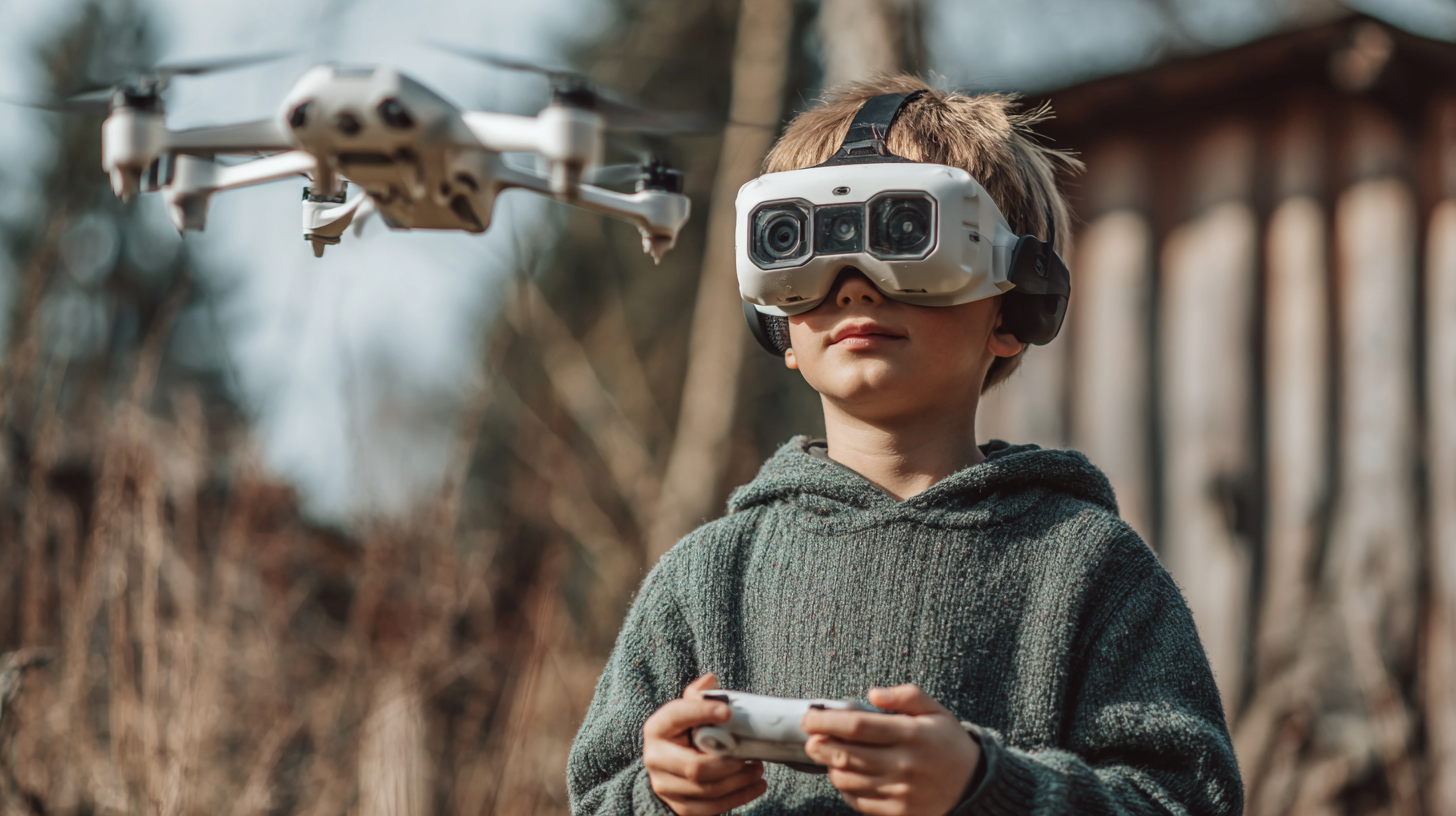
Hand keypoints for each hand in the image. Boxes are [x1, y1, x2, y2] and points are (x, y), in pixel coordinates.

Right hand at [643, 673, 767, 815]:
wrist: (670, 767)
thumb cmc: (685, 733)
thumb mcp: (687, 711)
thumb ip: (698, 696)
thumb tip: (711, 680)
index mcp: (657, 728)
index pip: (678, 717)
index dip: (702, 713)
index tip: (728, 712)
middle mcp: (655, 759)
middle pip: (695, 766)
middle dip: (729, 763)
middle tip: (750, 755)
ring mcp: (666, 786)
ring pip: (706, 790)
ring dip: (739, 781)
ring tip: (758, 769)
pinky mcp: (680, 807)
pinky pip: (711, 809)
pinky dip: (739, 798)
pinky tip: (755, 786)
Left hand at [801, 685, 980, 815]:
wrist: (975, 785)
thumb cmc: (949, 743)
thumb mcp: (935, 711)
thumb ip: (905, 696)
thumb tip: (873, 694)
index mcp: (910, 735)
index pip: (858, 726)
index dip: (827, 722)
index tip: (810, 718)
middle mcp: (903, 764)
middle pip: (845, 755)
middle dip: (819, 746)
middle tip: (810, 738)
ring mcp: (899, 792)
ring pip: (848, 780)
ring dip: (830, 767)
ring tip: (829, 756)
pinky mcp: (898, 813)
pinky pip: (859, 802)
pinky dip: (846, 790)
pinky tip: (848, 776)